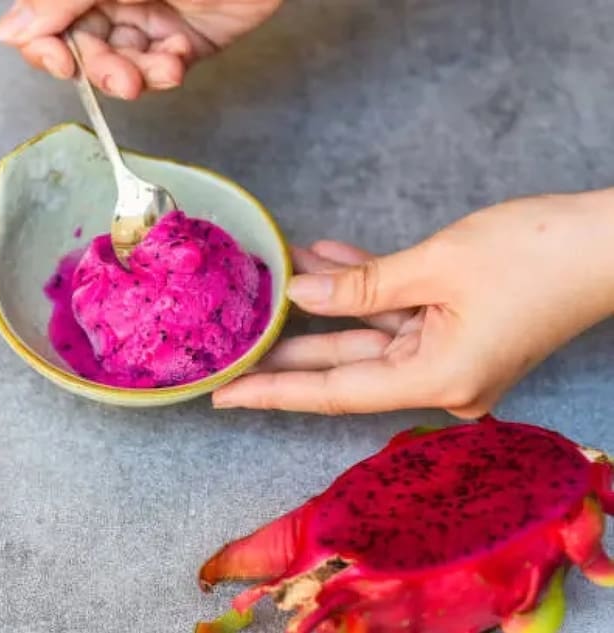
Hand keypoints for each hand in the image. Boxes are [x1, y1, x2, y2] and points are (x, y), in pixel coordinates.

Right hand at [0, 0, 281, 99]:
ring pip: (122, 65)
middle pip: (84, 47)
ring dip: (137, 75)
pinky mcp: (185, 41)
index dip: (45, 46)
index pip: (47, 18)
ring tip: (162, 68)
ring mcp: (149, 16)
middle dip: (101, 68)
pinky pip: (160, 69)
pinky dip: (166, 70)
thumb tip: (6, 33)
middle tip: (121, 78)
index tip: (58, 62)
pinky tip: (178, 56)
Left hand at [213, 189, 613, 417]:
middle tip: (234, 342)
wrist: (611, 241)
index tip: (225, 395)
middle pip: (345, 367)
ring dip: (326, 302)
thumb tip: (302, 294)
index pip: (333, 393)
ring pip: (368, 335)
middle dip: (289, 346)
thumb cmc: (536, 254)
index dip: (274, 391)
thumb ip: (360, 286)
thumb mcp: (434, 264)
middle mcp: (441, 380)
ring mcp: (452, 358)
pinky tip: (325, 259)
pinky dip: (366, 289)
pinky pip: (398, 314)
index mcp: (436, 379)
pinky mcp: (460, 333)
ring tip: (275, 280)